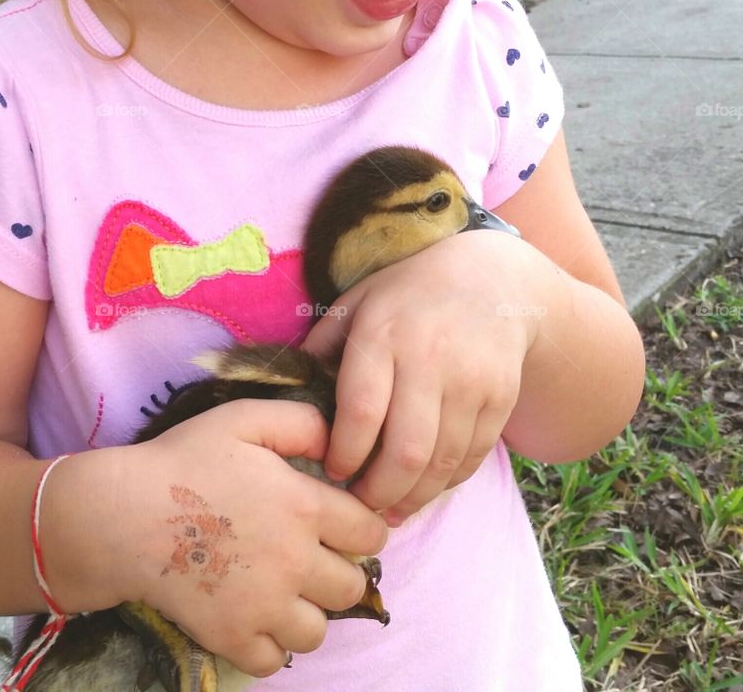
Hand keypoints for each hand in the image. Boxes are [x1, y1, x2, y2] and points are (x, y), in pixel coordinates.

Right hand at [128, 398, 388, 678]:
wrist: (125, 515)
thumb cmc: (184, 459)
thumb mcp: (244, 419)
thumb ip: (301, 423)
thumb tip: (340, 445)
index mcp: (303, 505)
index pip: (369, 533)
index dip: (360, 527)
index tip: (340, 525)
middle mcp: (295, 560)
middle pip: (351, 587)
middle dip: (337, 571)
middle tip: (308, 557)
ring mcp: (265, 606)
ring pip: (319, 631)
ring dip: (306, 612)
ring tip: (282, 591)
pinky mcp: (232, 637)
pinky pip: (276, 661)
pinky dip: (270, 645)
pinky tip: (255, 617)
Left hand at [298, 230, 549, 525]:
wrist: (490, 279)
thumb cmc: (407, 294)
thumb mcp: (357, 302)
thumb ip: (323, 346)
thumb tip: (287, 394)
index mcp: (383, 333)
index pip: (360, 412)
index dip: (343, 455)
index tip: (332, 471)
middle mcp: (430, 358)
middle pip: (404, 450)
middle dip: (378, 491)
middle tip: (359, 505)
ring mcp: (471, 380)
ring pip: (441, 463)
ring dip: (412, 498)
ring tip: (389, 509)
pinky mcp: (500, 397)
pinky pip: (472, 457)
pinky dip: (446, 483)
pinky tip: (424, 489)